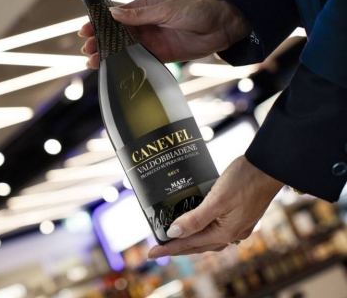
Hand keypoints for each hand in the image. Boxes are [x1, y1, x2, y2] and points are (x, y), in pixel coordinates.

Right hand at [79, 0, 250, 68]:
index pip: (116, 15)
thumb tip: (114, 14)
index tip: (85, 29)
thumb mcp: (167, 8)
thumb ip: (140, 14)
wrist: (223, 27)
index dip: (100, 22)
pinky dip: (125, 64)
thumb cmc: (198, 10)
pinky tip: (113, 69)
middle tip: (87, 50)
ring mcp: (151, 40)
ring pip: (124, 48)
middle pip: (116, 34)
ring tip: (93, 62)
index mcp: (144, 8)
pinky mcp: (160, 55)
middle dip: (100, 41)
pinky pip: (138, 60)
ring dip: (109, 54)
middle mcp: (145, 24)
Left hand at [147, 156, 282, 257]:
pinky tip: (197, 224)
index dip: (168, 247)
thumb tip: (173, 233)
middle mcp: (232, 233)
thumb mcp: (217, 199)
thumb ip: (195, 218)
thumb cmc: (243, 179)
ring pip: (208, 239)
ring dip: (190, 241)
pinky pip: (217, 230)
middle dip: (176, 247)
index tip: (151, 252)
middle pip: (198, 245)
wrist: (269, 167)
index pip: (189, 243)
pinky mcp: (242, 216)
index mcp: (225, 232)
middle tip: (157, 249)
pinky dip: (203, 231)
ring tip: (174, 240)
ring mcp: (239, 226)